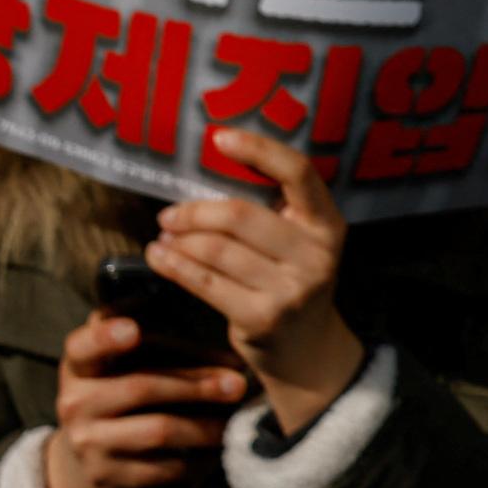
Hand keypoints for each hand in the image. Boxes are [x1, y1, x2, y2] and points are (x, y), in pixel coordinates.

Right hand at [43, 310, 247, 487]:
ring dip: (206, 425)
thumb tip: (217, 330)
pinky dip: (198, 458)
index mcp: (80, 364)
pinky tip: (218, 449)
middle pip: (142, 387)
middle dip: (198, 385)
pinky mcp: (107, 476)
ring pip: (159, 431)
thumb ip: (150, 338)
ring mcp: (88, 442)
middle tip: (239, 384)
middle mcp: (75, 402)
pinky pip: (164, 467)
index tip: (133, 330)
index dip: (106, 337)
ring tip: (236, 418)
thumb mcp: (119, 363)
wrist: (88, 462)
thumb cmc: (120, 394)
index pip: (83, 346)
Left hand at [148, 128, 367, 436]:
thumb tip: (211, 168)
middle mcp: (316, 253)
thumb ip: (274, 210)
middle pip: (241, 215)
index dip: (258, 150)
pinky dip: (175, 266)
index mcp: (327, 223)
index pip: (298, 172)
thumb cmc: (292, 280)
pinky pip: (205, 283)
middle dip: (195, 211)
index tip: (219, 137)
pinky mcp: (262, 317)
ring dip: (180, 240)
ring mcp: (291, 288)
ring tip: (164, 236)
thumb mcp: (300, 242)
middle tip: (169, 213)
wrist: (307, 350)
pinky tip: (159, 257)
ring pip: (217, 250)